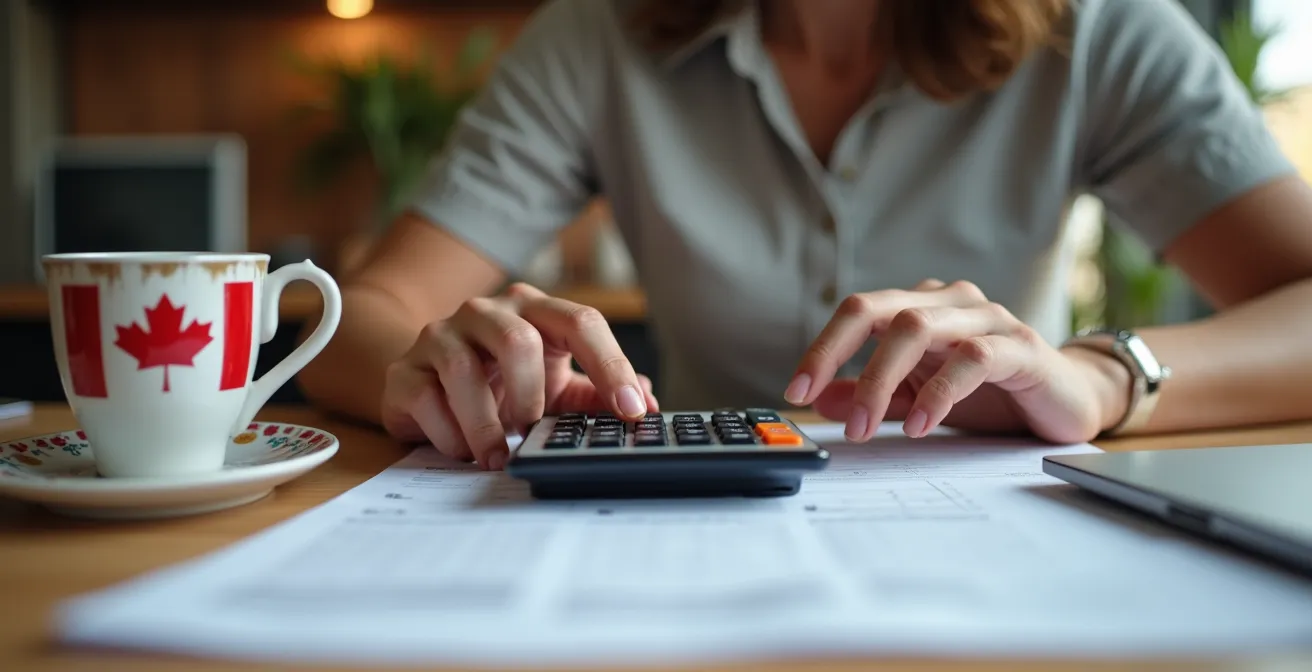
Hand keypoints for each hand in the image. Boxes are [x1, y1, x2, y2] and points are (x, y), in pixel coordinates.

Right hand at [381, 282, 657, 469]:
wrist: (425, 383)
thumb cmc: (501, 382)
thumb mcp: (555, 384)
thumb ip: (598, 393)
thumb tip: (647, 404)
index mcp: (535, 309)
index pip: (582, 323)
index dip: (612, 367)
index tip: (633, 413)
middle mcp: (488, 312)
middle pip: (519, 339)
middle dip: (531, 395)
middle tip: (533, 431)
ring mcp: (441, 336)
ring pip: (464, 371)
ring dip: (487, 425)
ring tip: (498, 455)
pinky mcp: (405, 370)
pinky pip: (427, 400)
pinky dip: (452, 436)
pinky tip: (463, 450)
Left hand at [785, 279, 1130, 443]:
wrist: (1066, 401)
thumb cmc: (991, 393)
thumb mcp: (918, 398)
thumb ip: (874, 396)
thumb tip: (820, 400)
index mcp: (920, 307)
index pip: (859, 312)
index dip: (823, 348)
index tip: (795, 390)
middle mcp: (950, 302)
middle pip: (882, 312)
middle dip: (842, 360)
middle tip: (823, 410)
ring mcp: (987, 319)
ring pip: (920, 328)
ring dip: (883, 380)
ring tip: (867, 428)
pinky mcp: (1021, 345)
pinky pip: (972, 358)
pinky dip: (939, 392)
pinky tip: (920, 424)